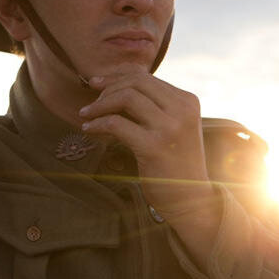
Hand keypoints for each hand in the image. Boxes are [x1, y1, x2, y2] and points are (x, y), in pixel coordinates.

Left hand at [79, 65, 220, 267]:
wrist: (192, 200)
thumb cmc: (175, 163)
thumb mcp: (173, 127)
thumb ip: (154, 107)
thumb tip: (115, 85)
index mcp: (187, 101)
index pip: (145, 78)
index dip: (116, 78)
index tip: (95, 84)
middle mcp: (181, 110)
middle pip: (134, 83)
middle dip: (106, 89)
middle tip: (90, 104)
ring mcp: (169, 128)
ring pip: (125, 98)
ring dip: (99, 105)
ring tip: (86, 115)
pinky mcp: (154, 147)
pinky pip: (117, 124)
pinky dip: (98, 124)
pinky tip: (88, 129)